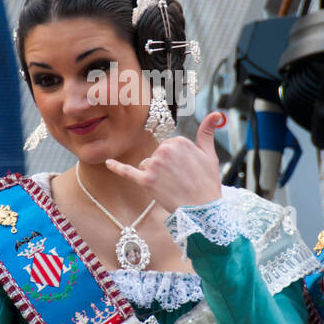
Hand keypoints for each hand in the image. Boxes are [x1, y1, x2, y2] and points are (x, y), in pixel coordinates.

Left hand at [106, 111, 224, 211]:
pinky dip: (116, 167)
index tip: (188, 171)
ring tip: (172, 186)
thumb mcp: (210, 155)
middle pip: (156, 155)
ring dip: (155, 176)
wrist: (203, 210)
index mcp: (179, 141)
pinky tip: (107, 162)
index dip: (177, 162)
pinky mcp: (145, 181)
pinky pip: (127, 172)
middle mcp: (164, 149)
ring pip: (147, 165)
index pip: (169, 148)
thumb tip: (215, 114)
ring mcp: (154, 165)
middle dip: (165, 168)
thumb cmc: (208, 183)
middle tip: (181, 181)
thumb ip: (208, 132)